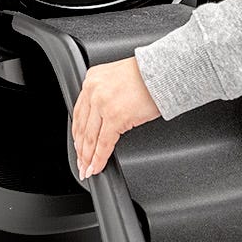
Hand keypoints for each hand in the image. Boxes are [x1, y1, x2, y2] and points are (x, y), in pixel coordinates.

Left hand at [72, 56, 161, 179]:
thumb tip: (102, 117)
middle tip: (80, 163)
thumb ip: (105, 94)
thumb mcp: (117, 78)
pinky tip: (97, 167)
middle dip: (80, 149)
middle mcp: (93, 90)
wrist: (165, 72)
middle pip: (81, 127)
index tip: (77, 145)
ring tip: (87, 170)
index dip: (77, 133)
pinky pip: (104, 144)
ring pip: (90, 138)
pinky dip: (99, 159)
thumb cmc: (149, 75)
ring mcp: (103, 104)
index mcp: (92, 80)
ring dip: (87, 157)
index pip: (79, 113)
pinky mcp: (115, 117)